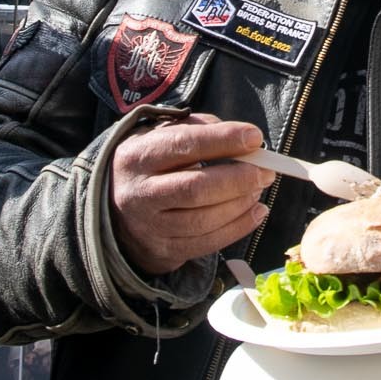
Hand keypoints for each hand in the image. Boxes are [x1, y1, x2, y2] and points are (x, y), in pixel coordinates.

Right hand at [110, 114, 273, 274]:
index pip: (183, 144)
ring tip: (259, 188)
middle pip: (196, 188)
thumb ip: (198, 129)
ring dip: (241, 204)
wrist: (115, 208)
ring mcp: (151, 226)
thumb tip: (241, 140)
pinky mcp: (165, 250)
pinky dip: (239, 227)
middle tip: (266, 170)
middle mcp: (140, 193)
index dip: (222, 140)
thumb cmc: (150, 164)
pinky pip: (208, 243)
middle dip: (238, 178)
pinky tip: (256, 211)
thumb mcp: (160, 137)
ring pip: (204, 219)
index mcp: (137, 156)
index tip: (254, 137)